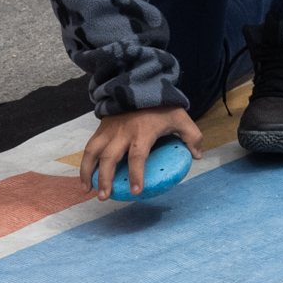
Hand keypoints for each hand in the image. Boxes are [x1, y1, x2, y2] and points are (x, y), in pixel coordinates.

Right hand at [82, 106, 200, 198]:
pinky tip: (86, 177)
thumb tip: (197, 156)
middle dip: (105, 179)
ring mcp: (109, 130)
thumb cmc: (162, 105)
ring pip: (93, 153)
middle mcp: (122, 133)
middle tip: (105, 198)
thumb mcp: (181, 117)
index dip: (137, 174)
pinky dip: (85, 162)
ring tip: (87, 190)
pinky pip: (90, 147)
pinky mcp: (101, 128)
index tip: (136, 191)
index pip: (137, 155)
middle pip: (109, 158)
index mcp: (143, 132)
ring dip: (88, 172)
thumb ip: (192, 136)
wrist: (139, 84)